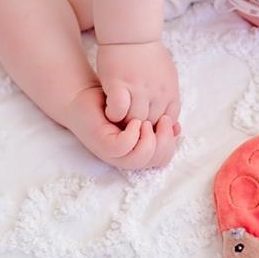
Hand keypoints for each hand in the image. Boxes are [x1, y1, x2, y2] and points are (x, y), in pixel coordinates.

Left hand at [63, 85, 179, 170]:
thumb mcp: (140, 111)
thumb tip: (177, 127)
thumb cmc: (111, 103)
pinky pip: (123, 147)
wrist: (81, 96)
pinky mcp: (102, 144)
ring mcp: (113, 153)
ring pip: (140, 159)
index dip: (171, 142)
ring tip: (146, 121)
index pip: (163, 157)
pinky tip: (132, 121)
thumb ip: (156, 121)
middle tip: (163, 121)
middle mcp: (127, 156)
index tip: (171, 123)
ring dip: (148, 139)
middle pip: (156, 161)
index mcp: (138, 150)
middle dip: (165, 141)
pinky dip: (132, 135)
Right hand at [96, 40, 180, 131]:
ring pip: (134, 120)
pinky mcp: (120, 83)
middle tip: (128, 125)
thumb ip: (167, 94)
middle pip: (151, 124)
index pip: (169, 121)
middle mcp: (158, 93)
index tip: (146, 125)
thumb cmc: (147, 54)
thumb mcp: (167, 74)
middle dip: (140, 128)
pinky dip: (113, 114)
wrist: (133, 33)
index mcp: (171, 91)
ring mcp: (140, 89)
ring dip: (125, 122)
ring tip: (118, 117)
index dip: (156, 127)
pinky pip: (118, 110)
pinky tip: (109, 108)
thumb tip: (169, 118)